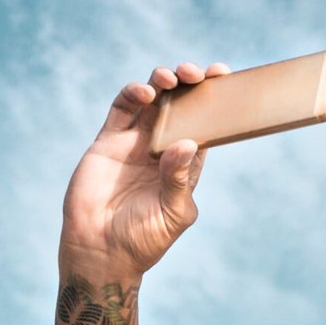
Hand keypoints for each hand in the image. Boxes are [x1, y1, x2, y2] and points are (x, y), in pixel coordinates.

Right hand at [60, 62, 230, 280]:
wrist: (101, 251)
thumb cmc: (143, 239)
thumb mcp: (172, 212)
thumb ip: (179, 178)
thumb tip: (189, 142)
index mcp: (185, 166)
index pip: (205, 126)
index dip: (216, 102)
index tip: (225, 79)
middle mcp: (161, 149)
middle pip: (180, 106)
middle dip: (190, 84)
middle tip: (198, 73)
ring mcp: (134, 143)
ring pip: (151, 101)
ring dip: (162, 82)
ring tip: (172, 79)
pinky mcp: (108, 142)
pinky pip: (121, 109)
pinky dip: (132, 94)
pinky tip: (145, 93)